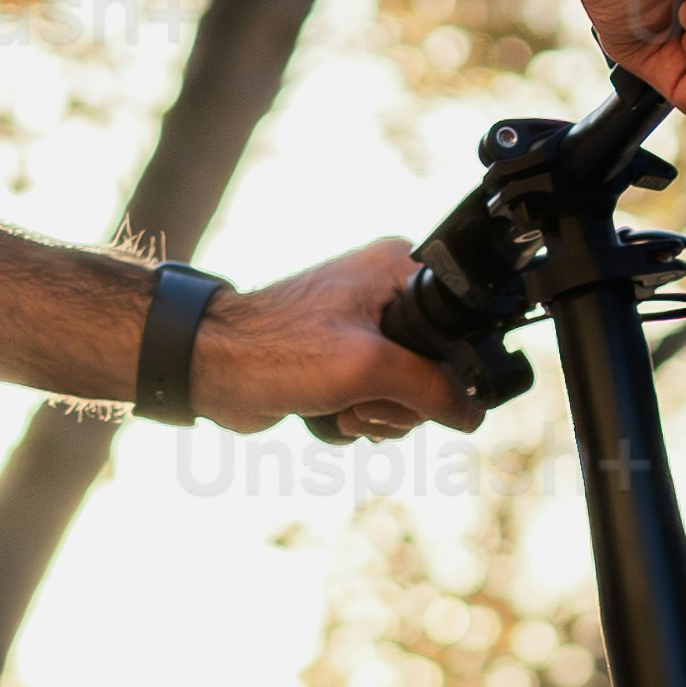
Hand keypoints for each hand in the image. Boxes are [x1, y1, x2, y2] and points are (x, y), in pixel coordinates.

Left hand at [191, 234, 507, 443]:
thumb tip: (474, 412)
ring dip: (379, 414)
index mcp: (399, 270)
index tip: (413, 387)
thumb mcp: (368, 368)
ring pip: (409, 392)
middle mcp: (386, 293)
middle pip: (436, 367)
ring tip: (344, 407)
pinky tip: (333, 413)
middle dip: (402, 400)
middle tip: (364, 399)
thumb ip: (431, 388)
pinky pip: (379, 400)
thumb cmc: (276, 350)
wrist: (210, 370)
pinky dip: (360, 416)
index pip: (458, 324)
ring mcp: (365, 330)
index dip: (446, 368)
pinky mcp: (344, 362)